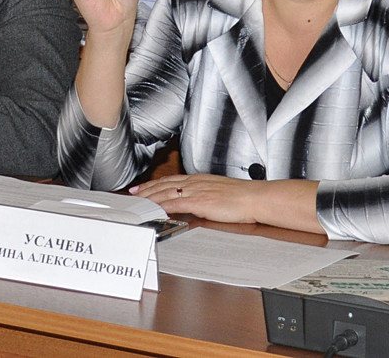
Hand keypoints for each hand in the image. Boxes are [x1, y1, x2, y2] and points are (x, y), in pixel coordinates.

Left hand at [131, 174, 263, 224]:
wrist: (254, 198)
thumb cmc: (242, 197)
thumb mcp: (218, 190)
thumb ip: (204, 193)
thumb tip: (196, 200)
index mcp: (199, 179)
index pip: (171, 180)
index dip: (155, 184)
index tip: (143, 187)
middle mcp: (195, 183)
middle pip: (164, 184)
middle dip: (147, 189)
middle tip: (134, 194)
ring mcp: (196, 192)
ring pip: (166, 192)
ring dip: (150, 197)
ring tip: (139, 201)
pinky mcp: (200, 202)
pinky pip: (176, 203)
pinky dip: (163, 205)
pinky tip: (155, 209)